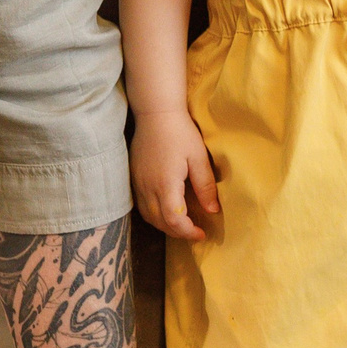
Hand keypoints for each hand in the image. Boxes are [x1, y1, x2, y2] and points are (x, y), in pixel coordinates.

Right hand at [129, 109, 218, 239]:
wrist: (155, 114)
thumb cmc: (180, 132)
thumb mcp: (198, 157)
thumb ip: (205, 186)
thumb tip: (213, 210)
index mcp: (166, 184)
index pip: (174, 220)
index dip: (187, 232)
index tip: (202, 233)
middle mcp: (148, 188)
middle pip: (160, 222)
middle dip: (178, 232)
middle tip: (195, 232)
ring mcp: (138, 184)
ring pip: (148, 216)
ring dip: (165, 226)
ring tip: (183, 225)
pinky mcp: (134, 178)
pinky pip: (141, 206)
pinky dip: (154, 216)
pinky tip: (166, 212)